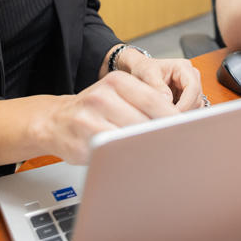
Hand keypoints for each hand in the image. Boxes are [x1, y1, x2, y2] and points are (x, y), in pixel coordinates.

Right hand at [41, 71, 178, 163]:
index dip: (173, 118)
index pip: (155, 99)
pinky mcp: (82, 141)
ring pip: (130, 137)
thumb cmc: (94, 110)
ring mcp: (90, 119)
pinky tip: (132, 159)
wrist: (55, 121)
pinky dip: (126, 157)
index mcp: (117, 81)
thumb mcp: (117, 95)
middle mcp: (102, 96)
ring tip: (156, 153)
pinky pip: (112, 152)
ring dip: (145, 147)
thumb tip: (177, 123)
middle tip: (174, 145)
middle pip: (145, 120)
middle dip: (161, 135)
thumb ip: (144, 103)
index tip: (185, 130)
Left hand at [119, 51, 204, 111]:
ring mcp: (192, 87)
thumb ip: (157, 86)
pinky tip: (169, 115)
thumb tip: (168, 101)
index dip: (186, 103)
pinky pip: (191, 109)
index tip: (173, 113)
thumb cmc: (145, 68)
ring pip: (196, 106)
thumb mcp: (147, 74)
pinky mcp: (189, 97)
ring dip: (184, 114)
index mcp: (183, 67)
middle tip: (168, 120)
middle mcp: (191, 77)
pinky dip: (182, 115)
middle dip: (184, 111)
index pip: (193, 87)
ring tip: (167, 118)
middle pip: (197, 98)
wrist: (142, 69)